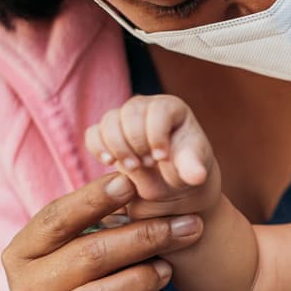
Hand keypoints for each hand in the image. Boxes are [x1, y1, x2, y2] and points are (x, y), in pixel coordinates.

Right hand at [1, 172, 203, 290]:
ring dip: (145, 279)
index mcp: (21, 252)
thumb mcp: (75, 245)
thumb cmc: (79, 276)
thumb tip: (139, 176)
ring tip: (169, 269)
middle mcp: (25, 290)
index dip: (93, 199)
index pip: (56, 219)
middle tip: (187, 226)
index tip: (131, 182)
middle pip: (89, 256)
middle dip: (145, 238)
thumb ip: (98, 218)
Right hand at [84, 94, 220, 218]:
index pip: (158, 109)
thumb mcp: (193, 170)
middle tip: (148, 164)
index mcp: (171, 108)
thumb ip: (194, 169)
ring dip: (118, 147)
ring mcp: (124, 118)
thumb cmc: (185, 170)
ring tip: (134, 168)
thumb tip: (197, 176)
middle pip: (130, 112)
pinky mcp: (107, 134)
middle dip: (136, 142)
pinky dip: (98, 148)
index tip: (161, 158)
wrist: (169, 184)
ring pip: (109, 121)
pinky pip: (93, 133)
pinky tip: (110, 162)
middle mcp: (146, 107)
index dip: (156, 134)